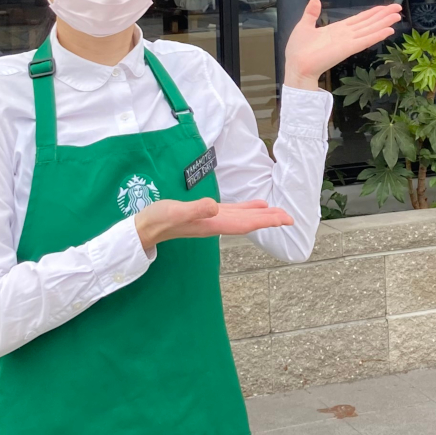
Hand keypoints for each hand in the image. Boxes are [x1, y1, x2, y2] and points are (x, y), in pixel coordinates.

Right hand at [132, 198, 293, 255]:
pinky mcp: (205, 214)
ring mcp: (211, 220)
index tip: (285, 220)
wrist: (144, 228)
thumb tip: (214, 206)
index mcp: (212, 223)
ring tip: (278, 213)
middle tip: (291, 218)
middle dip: (270, 220)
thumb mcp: (174, 211)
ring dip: (261, 216)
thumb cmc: (157, 219)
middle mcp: (216, 223)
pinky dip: (246, 210)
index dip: (266, 221)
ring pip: (242, 218)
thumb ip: (194, 209)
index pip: (245, 223)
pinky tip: (254, 207)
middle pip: (248, 223)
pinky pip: (232, 213)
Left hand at [282, 0, 400, 90]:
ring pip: (370, 30)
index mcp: (338, 29)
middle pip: (369, 23)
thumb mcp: (304, 26)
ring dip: (384, 23)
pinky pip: (365, 40)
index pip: (360, 19)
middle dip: (384, 15)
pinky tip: (388, 30)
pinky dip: (377, 35)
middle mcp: (346, 35)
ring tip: (398, 16)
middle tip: (399, 8)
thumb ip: (311, 13)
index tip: (385, 7)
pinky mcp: (348, 48)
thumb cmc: (298, 49)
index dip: (373, 13)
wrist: (296, 65)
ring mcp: (348, 42)